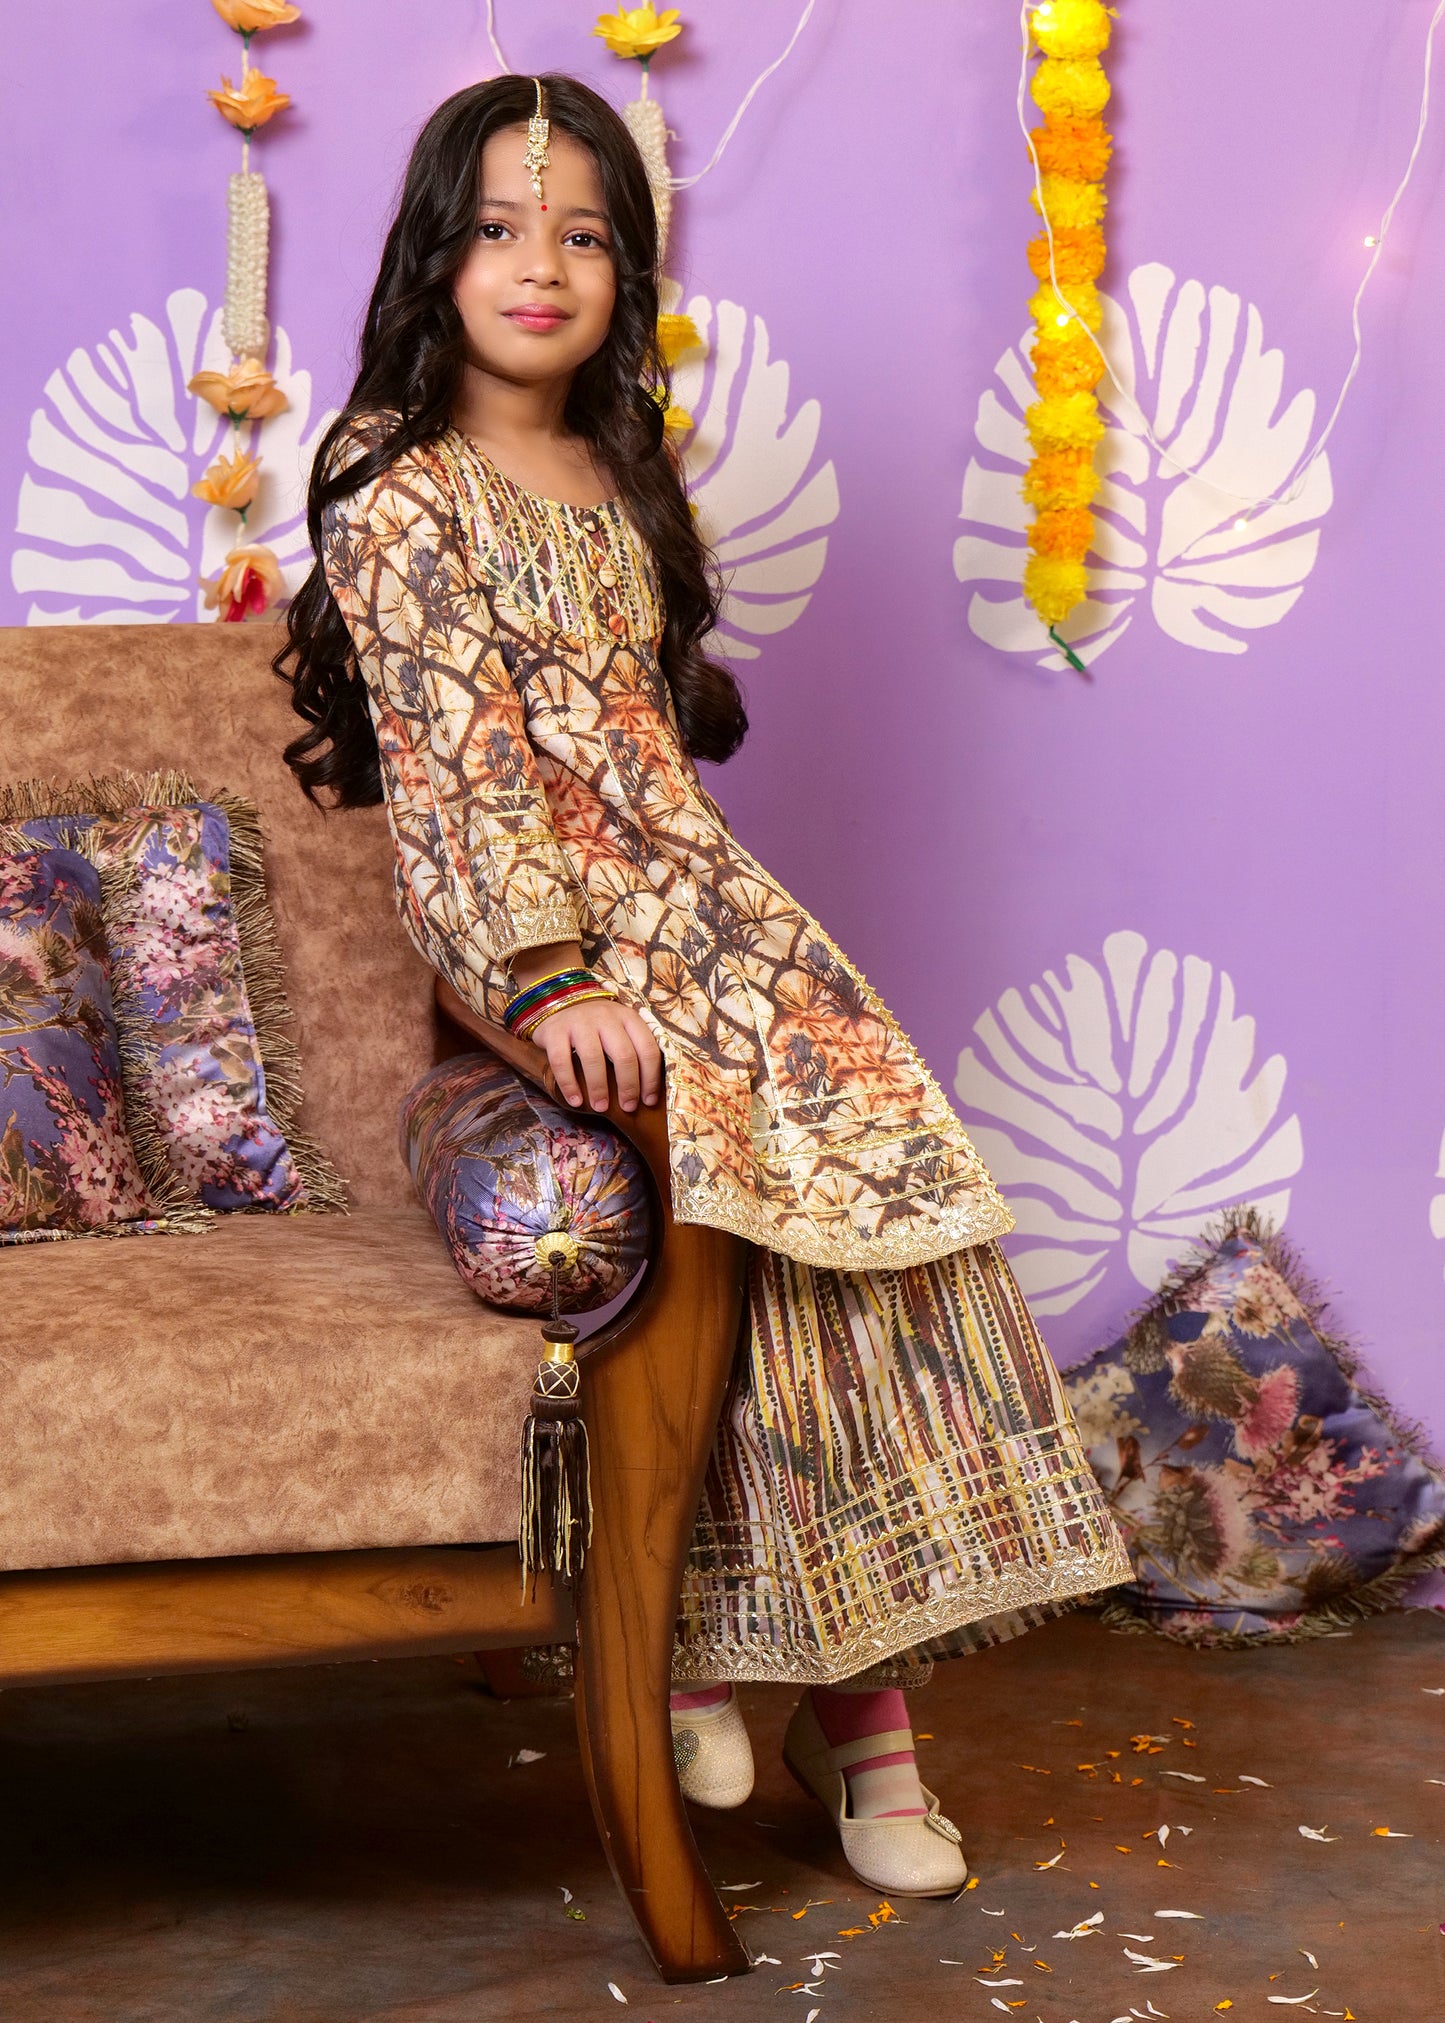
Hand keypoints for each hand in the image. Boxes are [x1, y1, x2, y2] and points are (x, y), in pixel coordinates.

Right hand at [533, 995, 662, 1113]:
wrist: (558, 1003)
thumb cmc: (596, 1027)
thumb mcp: (619, 1029)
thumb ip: (633, 1050)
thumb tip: (648, 1094)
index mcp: (628, 1018)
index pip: (647, 1049)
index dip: (651, 1078)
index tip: (648, 1101)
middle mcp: (606, 1016)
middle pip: (624, 1055)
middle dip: (628, 1086)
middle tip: (627, 1107)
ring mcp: (579, 1021)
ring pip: (593, 1058)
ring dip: (599, 1088)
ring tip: (600, 1107)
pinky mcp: (554, 1030)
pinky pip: (562, 1061)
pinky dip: (569, 1084)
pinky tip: (575, 1101)